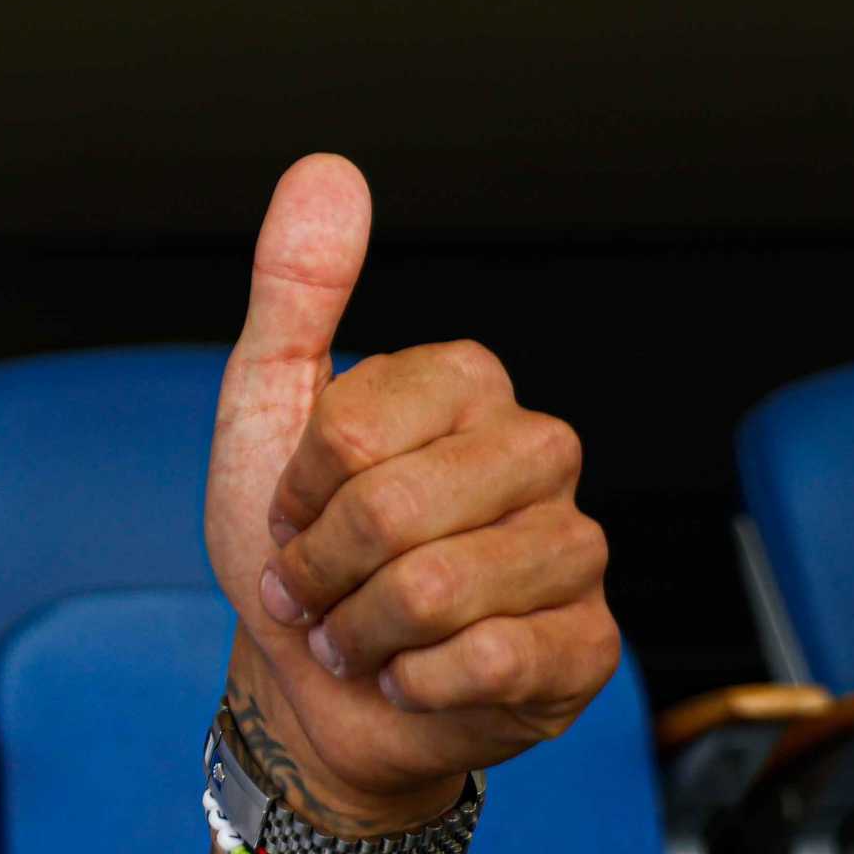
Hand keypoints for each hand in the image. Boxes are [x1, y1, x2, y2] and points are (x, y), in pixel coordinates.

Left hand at [203, 154, 619, 820]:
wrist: (313, 686)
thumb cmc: (292, 545)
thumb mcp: (265, 408)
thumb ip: (295, 290)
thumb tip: (326, 168)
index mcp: (467, 383)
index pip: (355, 429)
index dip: (298, 489)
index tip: (292, 511)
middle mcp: (538, 450)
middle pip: (395, 510)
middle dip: (321, 569)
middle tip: (313, 588)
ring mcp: (575, 548)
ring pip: (439, 591)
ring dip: (360, 632)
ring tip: (356, 633)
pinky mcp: (588, 645)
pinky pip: (486, 661)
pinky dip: (414, 684)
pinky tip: (412, 677)